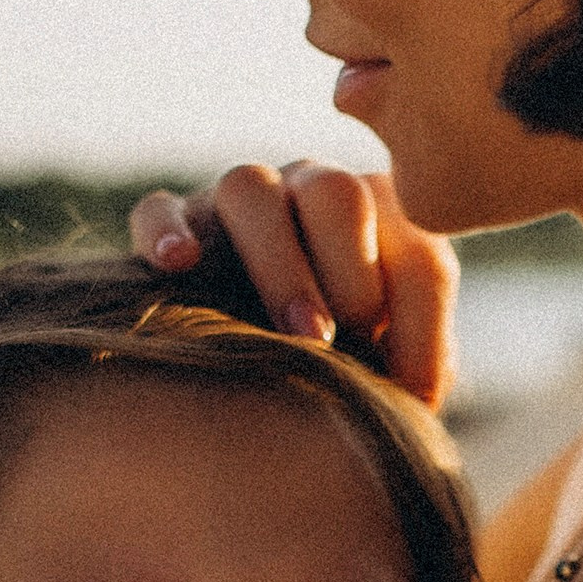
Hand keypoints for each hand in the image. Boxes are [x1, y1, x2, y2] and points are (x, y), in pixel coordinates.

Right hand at [130, 164, 459, 408]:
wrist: (247, 354)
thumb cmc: (340, 362)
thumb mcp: (389, 364)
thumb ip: (418, 366)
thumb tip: (421, 392)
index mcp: (379, 220)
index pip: (417, 250)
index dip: (423, 321)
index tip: (413, 391)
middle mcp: (310, 193)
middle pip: (334, 192)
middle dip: (349, 271)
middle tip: (344, 344)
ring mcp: (237, 202)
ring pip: (250, 189)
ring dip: (278, 262)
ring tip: (299, 335)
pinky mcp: (175, 223)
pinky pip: (159, 207)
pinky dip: (166, 230)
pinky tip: (178, 265)